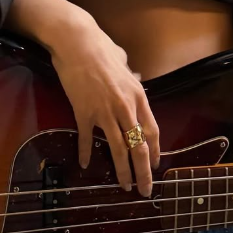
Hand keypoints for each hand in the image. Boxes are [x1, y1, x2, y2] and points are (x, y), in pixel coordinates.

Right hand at [48, 13, 159, 196]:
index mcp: (138, 96)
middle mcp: (126, 107)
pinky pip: (86, 138)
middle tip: (145, 190)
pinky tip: (85, 165)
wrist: (77, 42)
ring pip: (118, 149)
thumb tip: (134, 76)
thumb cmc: (100, 48)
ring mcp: (105, 112)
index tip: (154, 167)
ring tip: (124, 186)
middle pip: (139, 147)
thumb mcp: (124, 62)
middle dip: (144, 172)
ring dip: (122, 171)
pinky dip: (85, 153)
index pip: (152, 131)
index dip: (154, 152)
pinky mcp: (84, 112)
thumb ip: (131, 75)